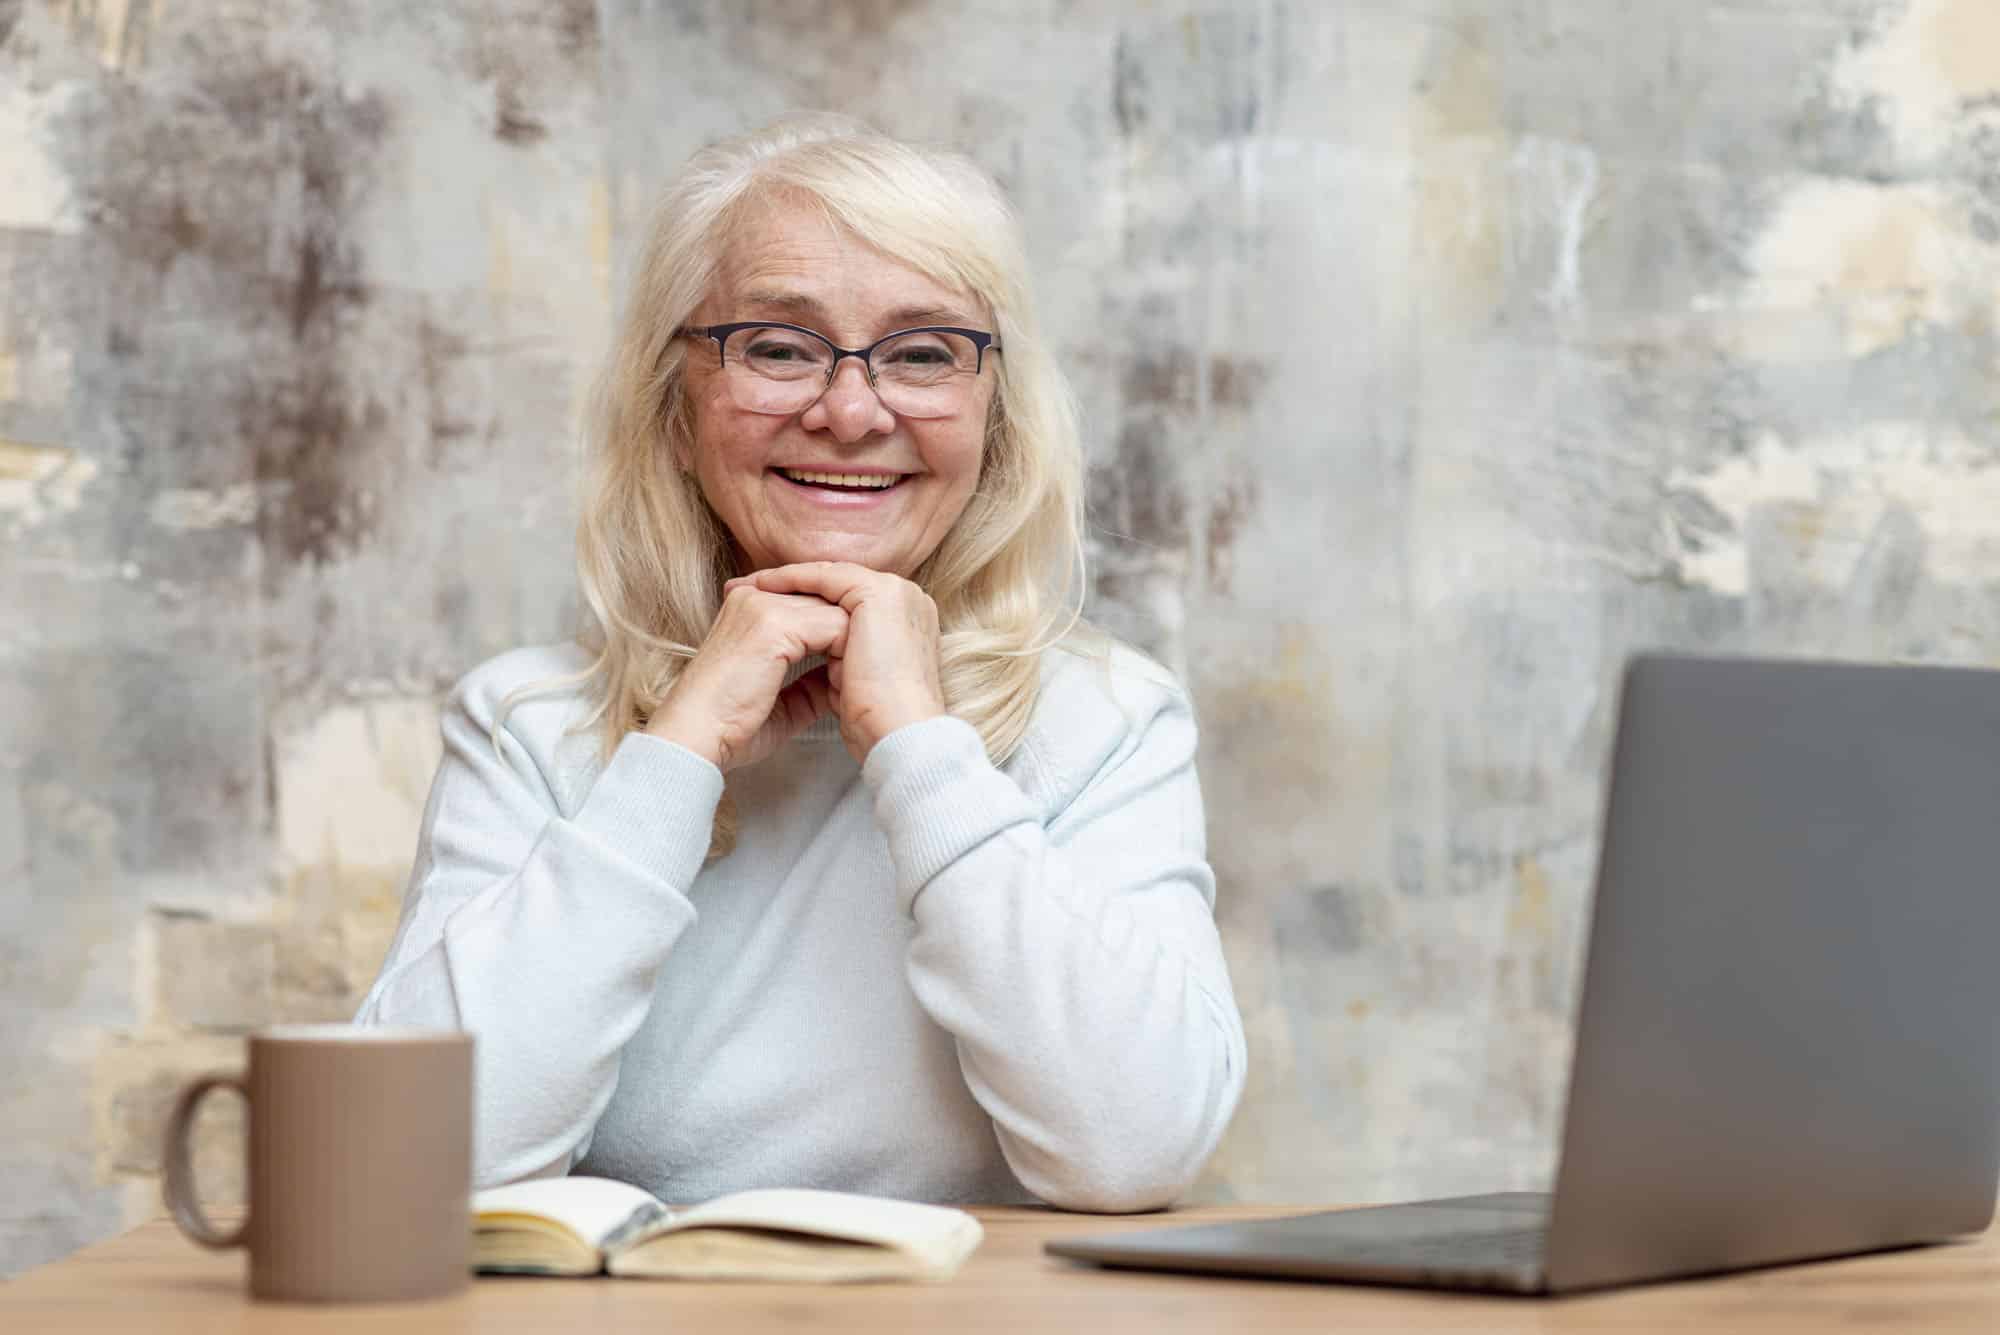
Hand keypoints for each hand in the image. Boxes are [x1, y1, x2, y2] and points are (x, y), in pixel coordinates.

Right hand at [644, 585, 847, 771]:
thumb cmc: (731, 726)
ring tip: (856, 681)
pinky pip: (835, 625)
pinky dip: (848, 653)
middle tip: (861, 677)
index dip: (839, 637)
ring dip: (853, 645)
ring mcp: (764, 607)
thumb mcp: (778, 699)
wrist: (696, 738)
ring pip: (837, 610)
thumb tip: (839, 681)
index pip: (816, 605)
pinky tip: (848, 681)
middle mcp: (756, 597)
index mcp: (752, 607)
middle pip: (829, 602)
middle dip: (849, 638)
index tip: (852, 674)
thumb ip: (809, 683)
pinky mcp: (774, 624)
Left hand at [724, 562, 944, 762]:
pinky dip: (794, 578)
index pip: (844, 603)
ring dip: (786, 579)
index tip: (759, 607)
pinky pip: (827, 577)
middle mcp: (905, 601)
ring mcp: (895, 593)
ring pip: (828, 578)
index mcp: (903, 624)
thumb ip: (835, 669)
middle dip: (788, 587)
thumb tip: (815, 669)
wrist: (897, 733)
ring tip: (747, 586)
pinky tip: (763, 585)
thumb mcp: (851, 686)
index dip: (801, 604)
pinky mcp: (880, 594)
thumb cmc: (876, 722)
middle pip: (834, 587)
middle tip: (742, 588)